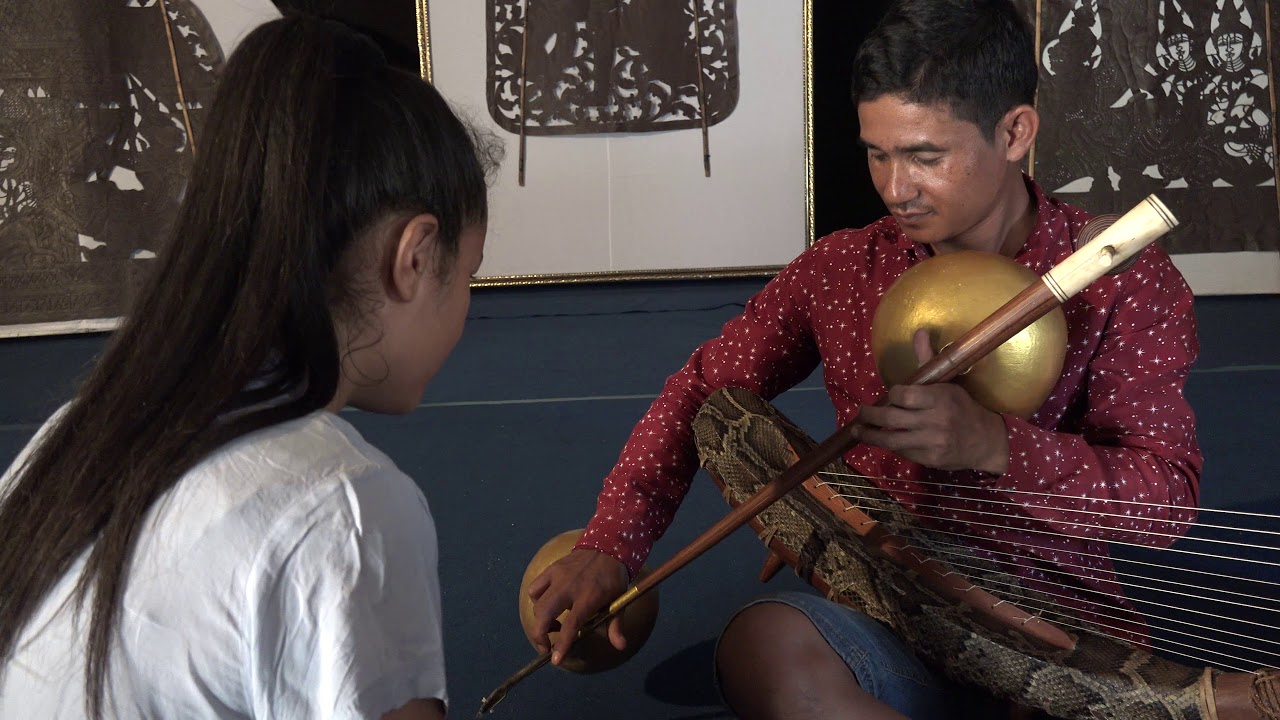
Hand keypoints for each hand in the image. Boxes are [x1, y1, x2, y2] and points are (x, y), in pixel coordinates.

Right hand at [527, 548, 629, 665]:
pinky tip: (547, 604)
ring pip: (537, 602)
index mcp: (588, 597)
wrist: (607, 547)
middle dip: (539, 635)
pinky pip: (535, 587)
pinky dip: (536, 600)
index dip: (562, 644)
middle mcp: (569, 587)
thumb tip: (620, 646)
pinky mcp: (552, 569)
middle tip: (546, 646)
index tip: (555, 660)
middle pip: (543, 613)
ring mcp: (558, 576)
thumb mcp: (619, 601)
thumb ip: (615, 625)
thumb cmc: (613, 579)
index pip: (571, 625)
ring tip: (552, 625)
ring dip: (540, 619)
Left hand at [857, 329, 1009, 473]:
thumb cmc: (962, 407)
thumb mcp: (947, 382)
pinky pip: (903, 452)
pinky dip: (891, 446)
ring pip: (892, 440)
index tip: (889, 395)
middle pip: (891, 418)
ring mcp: (933, 442)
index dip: (891, 395)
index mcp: (940, 397)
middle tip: (860, 413)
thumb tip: (919, 332)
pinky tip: (883, 441)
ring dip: (871, 435)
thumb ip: (928, 359)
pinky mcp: (931, 459)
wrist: (986, 440)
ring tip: (858, 431)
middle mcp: (936, 420)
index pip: (903, 395)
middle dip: (870, 416)